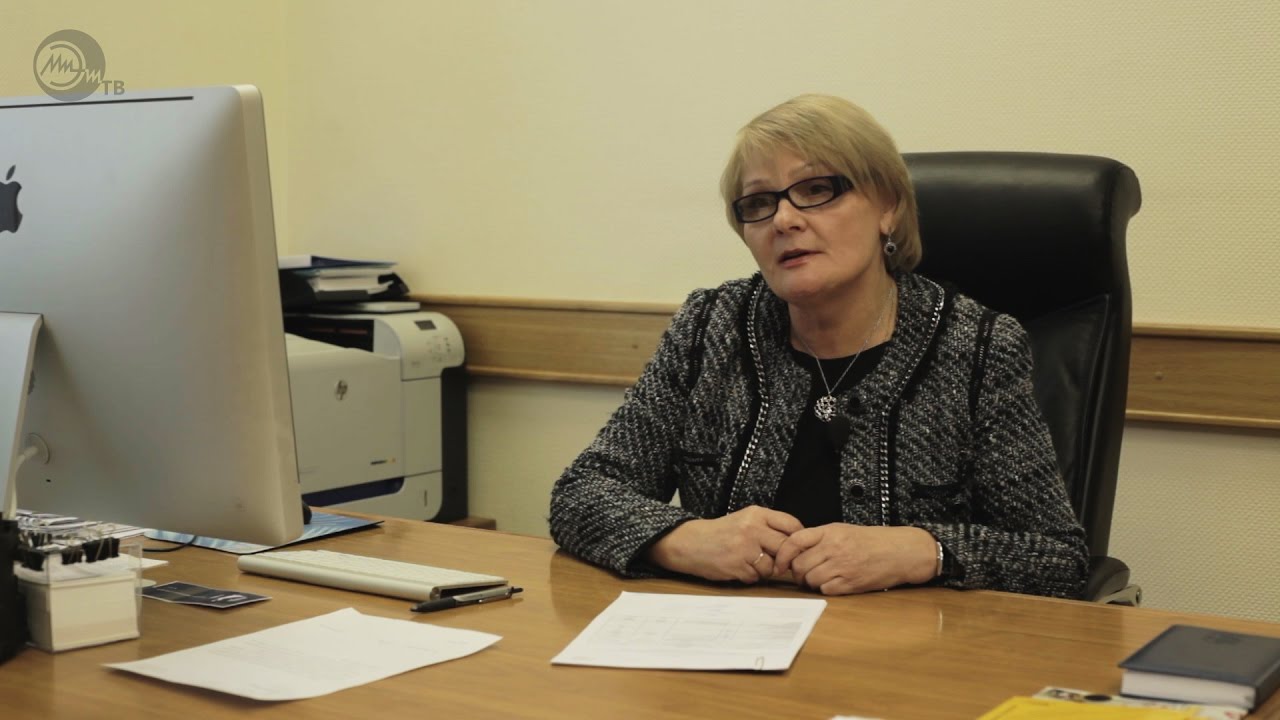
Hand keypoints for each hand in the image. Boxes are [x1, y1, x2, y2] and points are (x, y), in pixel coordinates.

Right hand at [647, 506, 802, 582]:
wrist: (690, 543)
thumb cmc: (722, 533)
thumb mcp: (746, 520)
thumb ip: (769, 527)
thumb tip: (798, 544)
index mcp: (757, 514)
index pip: (792, 524)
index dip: (798, 539)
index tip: (795, 548)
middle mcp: (752, 528)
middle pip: (786, 547)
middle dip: (784, 559)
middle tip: (778, 563)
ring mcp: (744, 548)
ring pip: (772, 566)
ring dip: (766, 570)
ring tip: (752, 564)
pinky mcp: (737, 566)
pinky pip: (756, 577)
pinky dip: (751, 576)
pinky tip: (740, 569)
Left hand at [773, 524, 937, 594]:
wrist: (901, 551)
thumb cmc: (872, 541)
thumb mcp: (844, 530)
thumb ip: (820, 538)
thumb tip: (793, 552)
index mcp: (830, 531)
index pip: (795, 541)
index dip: (782, 554)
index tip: (779, 564)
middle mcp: (834, 547)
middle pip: (799, 565)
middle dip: (797, 573)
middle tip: (803, 575)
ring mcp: (843, 566)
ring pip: (810, 579)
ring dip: (811, 582)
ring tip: (821, 578)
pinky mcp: (851, 583)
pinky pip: (826, 590)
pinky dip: (826, 589)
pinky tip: (834, 583)